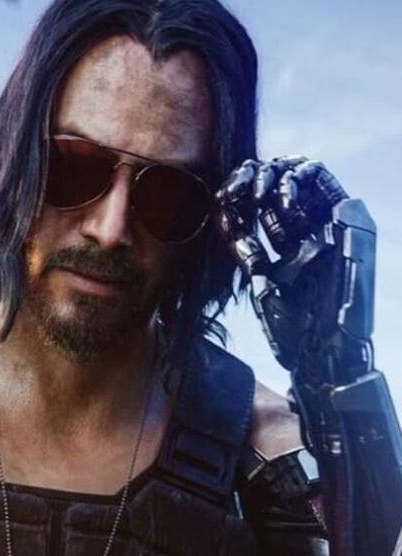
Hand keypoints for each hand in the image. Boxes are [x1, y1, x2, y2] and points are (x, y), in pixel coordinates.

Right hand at [215, 157, 374, 384]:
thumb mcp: (354, 261)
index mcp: (334, 229)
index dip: (295, 175)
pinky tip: (226, 219)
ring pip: (261, 218)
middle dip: (264, 184)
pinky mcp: (264, 275)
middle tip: (250, 189)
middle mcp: (310, 237)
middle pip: (283, 195)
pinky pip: (246, 246)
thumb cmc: (343, 311)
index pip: (314, 183)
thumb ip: (351, 224)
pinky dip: (234, 232)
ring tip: (230, 197)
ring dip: (244, 204)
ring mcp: (286, 256)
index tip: (281, 186)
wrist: (321, 354)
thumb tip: (341, 197)